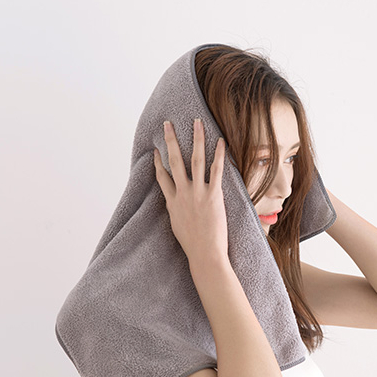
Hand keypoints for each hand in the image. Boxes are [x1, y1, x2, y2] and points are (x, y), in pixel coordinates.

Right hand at [154, 119, 227, 262]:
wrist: (205, 254)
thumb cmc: (193, 245)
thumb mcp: (178, 227)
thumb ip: (177, 212)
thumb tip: (177, 206)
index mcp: (172, 202)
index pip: (161, 177)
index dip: (158, 162)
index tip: (156, 150)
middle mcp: (182, 194)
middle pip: (173, 161)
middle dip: (170, 141)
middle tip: (168, 124)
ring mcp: (197, 193)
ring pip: (194, 160)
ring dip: (195, 139)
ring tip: (196, 122)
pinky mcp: (213, 195)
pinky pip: (216, 170)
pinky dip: (218, 154)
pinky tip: (220, 141)